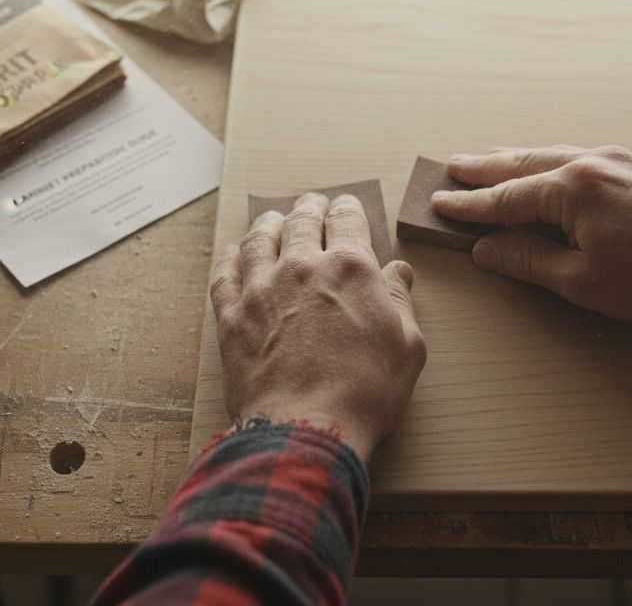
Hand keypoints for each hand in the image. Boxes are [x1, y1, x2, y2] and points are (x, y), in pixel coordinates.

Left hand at [209, 193, 426, 461]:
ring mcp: (261, 290)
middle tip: (311, 204)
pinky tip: (233, 255)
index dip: (347, 208)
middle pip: (301, 221)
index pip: (347, 219)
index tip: (346, 207)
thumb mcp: (407, 346)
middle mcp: (302, 267)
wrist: (306, 427)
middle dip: (309, 208)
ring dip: (268, 224)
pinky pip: (224, 275)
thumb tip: (398, 272)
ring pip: (259, 240)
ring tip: (272, 220)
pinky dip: (229, 259)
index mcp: (350, 268)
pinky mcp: (232, 317)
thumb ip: (400, 301)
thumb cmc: (365, 392)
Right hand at [431, 146, 631, 334]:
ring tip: (488, 161)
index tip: (440, 203)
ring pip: (550, 154)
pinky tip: (543, 169)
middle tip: (452, 167)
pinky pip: (576, 157)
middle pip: (523, 163)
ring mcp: (616, 160)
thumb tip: (487, 250)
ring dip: (516, 160)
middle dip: (485, 168)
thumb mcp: (580, 281)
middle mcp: (590, 162)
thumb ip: (527, 260)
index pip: (505, 197)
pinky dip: (548, 162)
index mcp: (572, 188)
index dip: (469, 205)